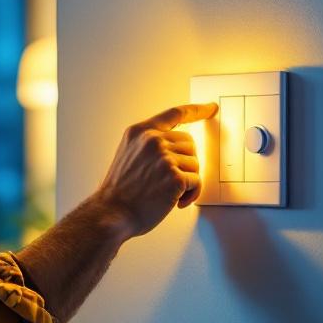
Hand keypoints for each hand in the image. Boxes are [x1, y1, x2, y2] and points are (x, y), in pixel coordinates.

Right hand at [94, 102, 218, 237]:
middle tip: (170, 180)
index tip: (210, 108)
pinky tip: (175, 201)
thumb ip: (149, 145)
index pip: (174, 114)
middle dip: (185, 162)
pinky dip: (191, 194)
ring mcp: (164, 157)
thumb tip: (177, 149)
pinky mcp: (175, 176)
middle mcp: (153, 141)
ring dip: (187, 180)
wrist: (112, 214)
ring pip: (195, 164)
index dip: (196, 110)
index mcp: (140, 132)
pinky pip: (197, 181)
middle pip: (190, 143)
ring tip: (168, 192)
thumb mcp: (128, 155)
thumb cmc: (120, 192)